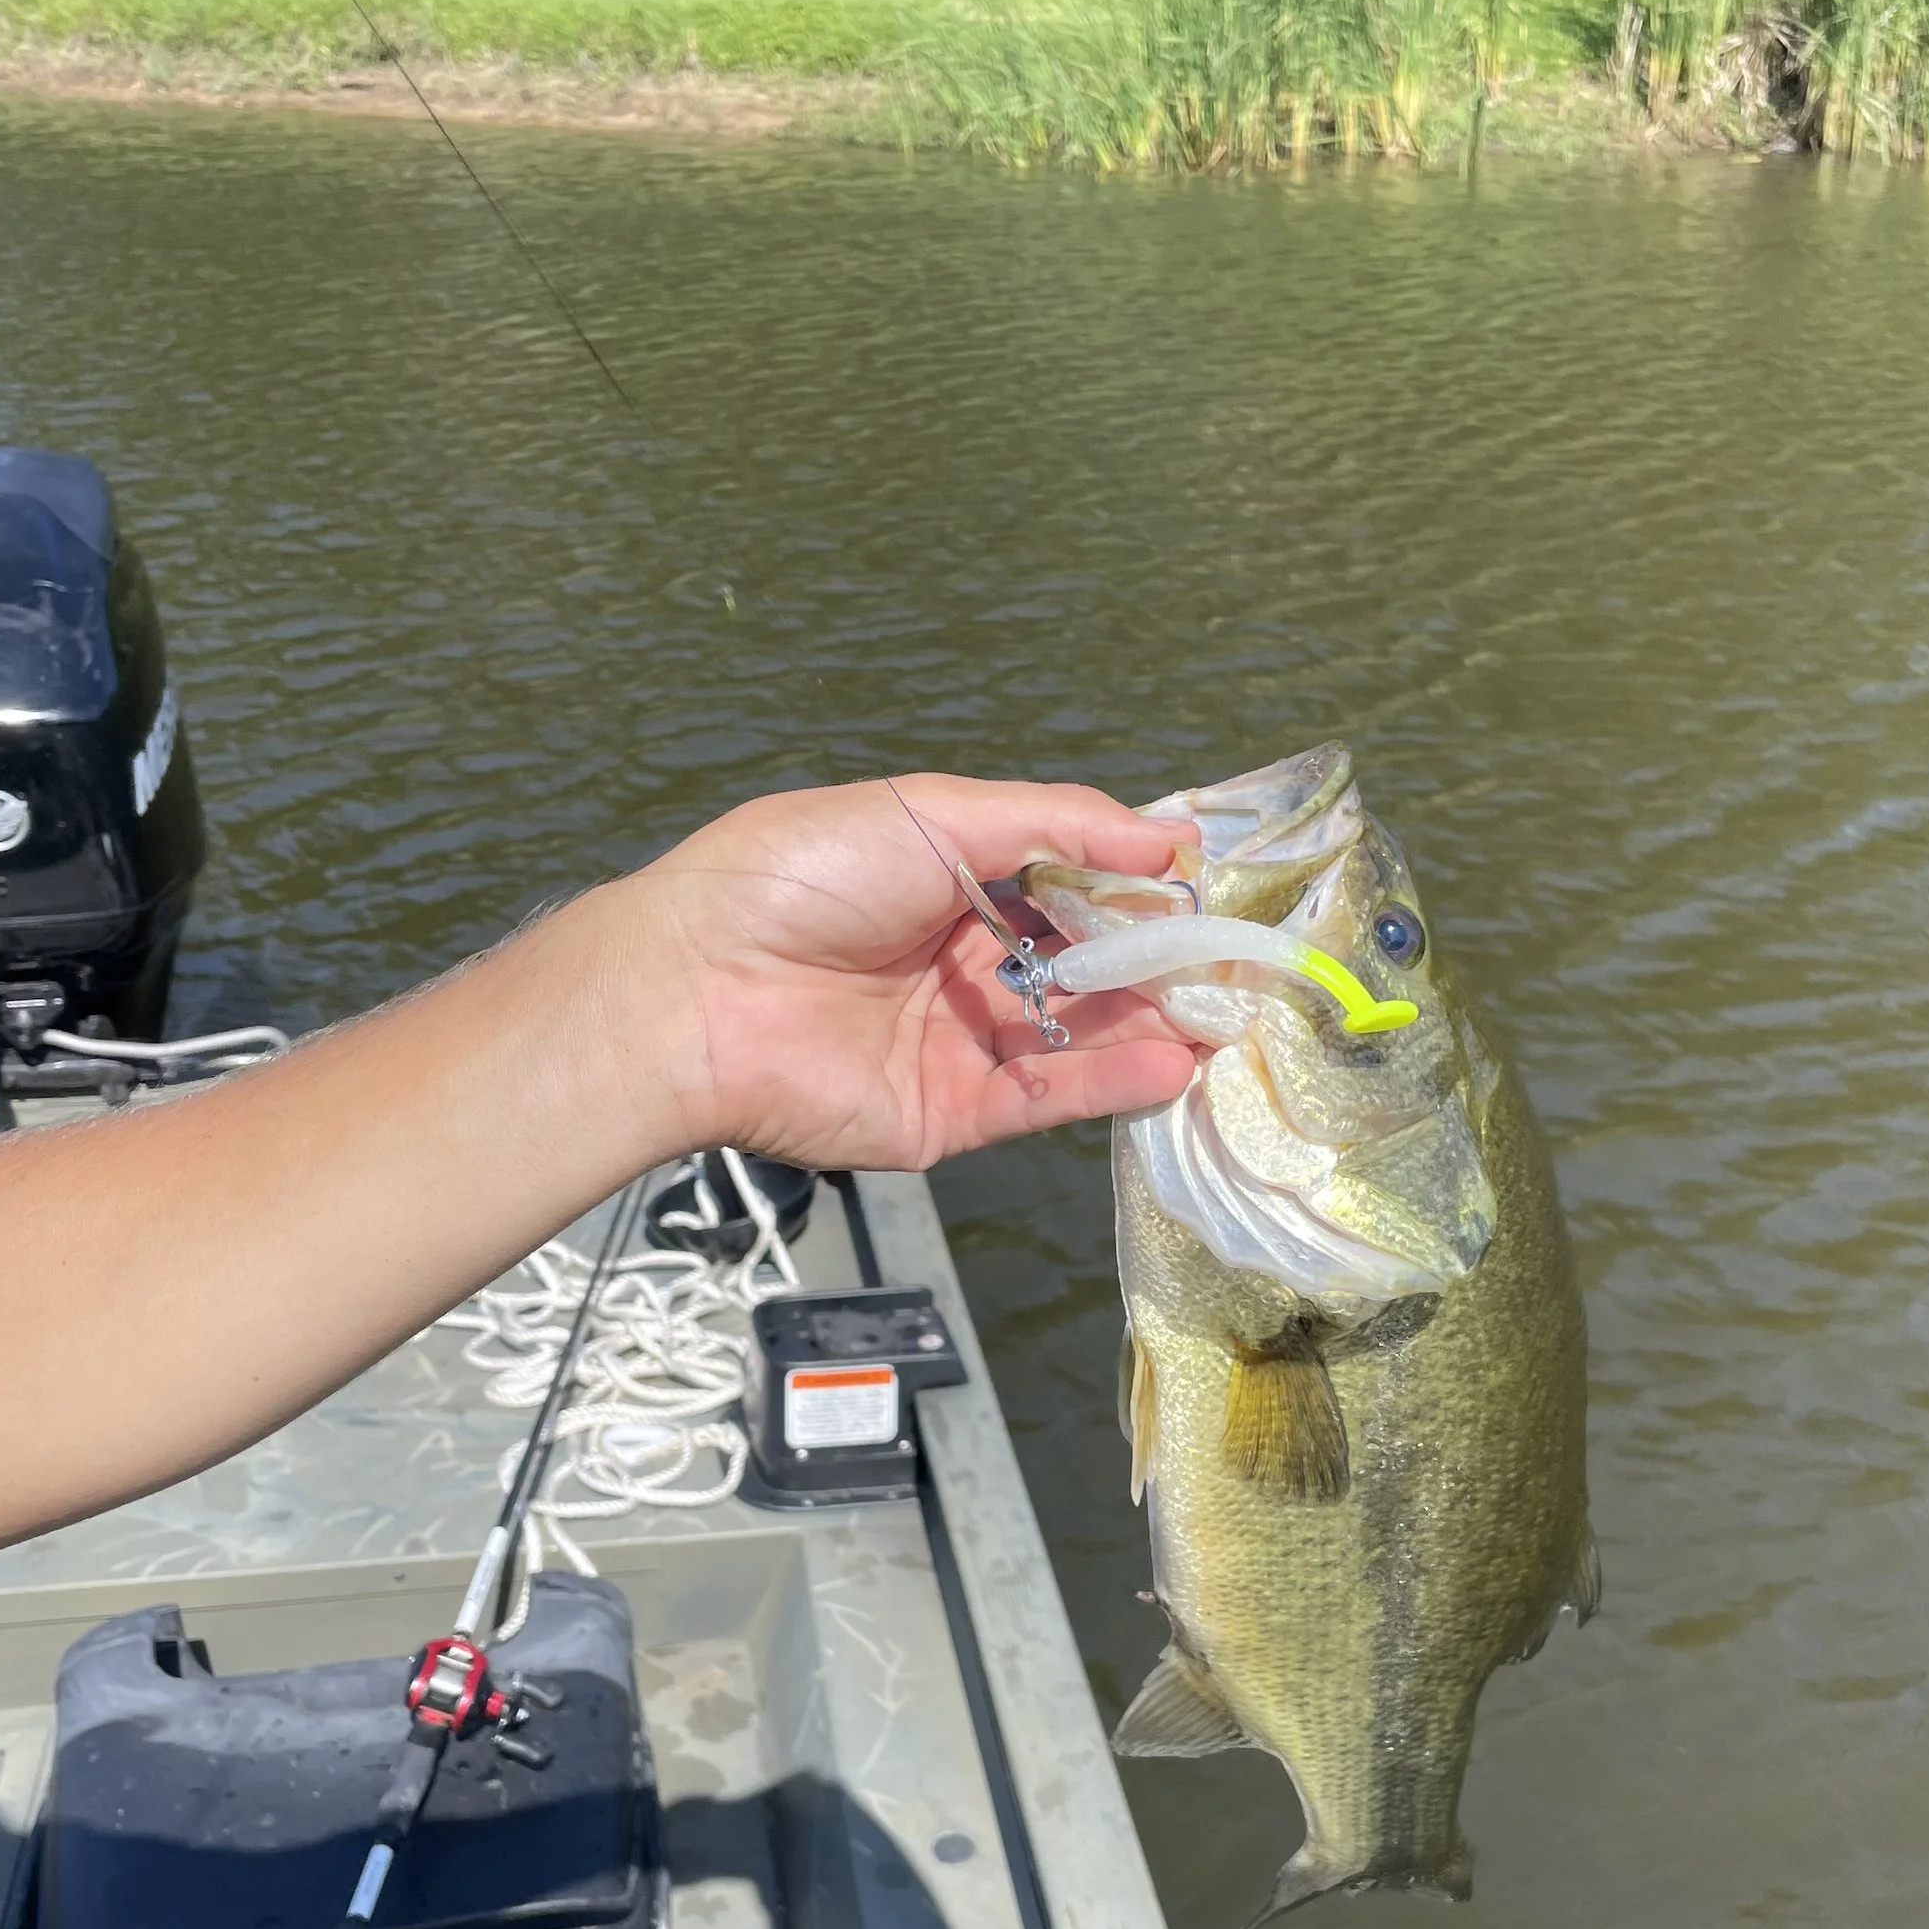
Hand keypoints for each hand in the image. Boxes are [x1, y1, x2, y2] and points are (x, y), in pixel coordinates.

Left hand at [628, 774, 1199, 1171]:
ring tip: (1225, 1013)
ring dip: (1150, 1023)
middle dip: (1156, 959)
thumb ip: (1055, 824)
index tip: (1203, 883)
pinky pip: (1044, 1099)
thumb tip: (1168, 835)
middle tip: (1233, 960)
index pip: (1066, 881)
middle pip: (1081, 962)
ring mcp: (957, 1041)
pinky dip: (1110, 1083)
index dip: (1134, 881)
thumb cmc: (798, 879)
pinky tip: (1172, 1062)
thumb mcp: (930, 814)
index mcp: (947, 880)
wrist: (696, 991)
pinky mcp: (950, 1113)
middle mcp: (958, 960)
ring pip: (1075, 1035)